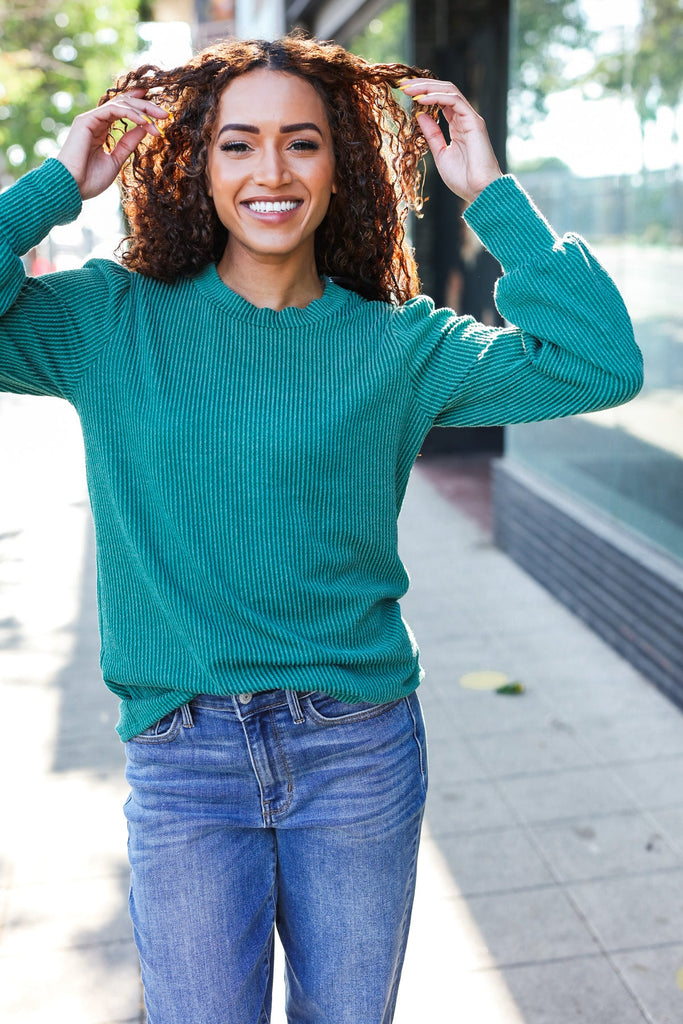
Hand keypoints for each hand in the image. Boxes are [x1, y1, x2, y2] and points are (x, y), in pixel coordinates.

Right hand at [56, 90, 168, 200]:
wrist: (71, 188)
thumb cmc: (90, 180)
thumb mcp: (116, 160)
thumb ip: (128, 143)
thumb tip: (144, 129)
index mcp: (101, 130)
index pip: (122, 111)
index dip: (139, 105)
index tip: (157, 108)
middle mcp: (96, 121)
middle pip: (124, 104)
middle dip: (146, 107)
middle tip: (165, 113)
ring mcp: (90, 119)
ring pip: (120, 104)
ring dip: (142, 110)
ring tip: (159, 119)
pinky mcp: (86, 120)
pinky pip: (112, 110)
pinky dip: (130, 114)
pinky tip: (144, 122)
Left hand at [400, 79, 501, 204]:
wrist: (479, 191)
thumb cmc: (463, 179)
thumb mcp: (441, 154)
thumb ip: (432, 134)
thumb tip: (420, 115)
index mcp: (457, 125)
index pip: (440, 100)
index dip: (423, 93)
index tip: (404, 92)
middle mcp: (465, 118)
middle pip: (444, 91)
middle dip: (423, 85)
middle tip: (403, 85)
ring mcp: (470, 118)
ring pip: (449, 91)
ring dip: (427, 88)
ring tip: (408, 89)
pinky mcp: (474, 121)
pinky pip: (454, 101)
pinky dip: (437, 97)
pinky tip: (421, 100)